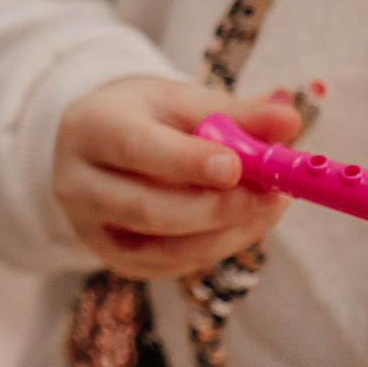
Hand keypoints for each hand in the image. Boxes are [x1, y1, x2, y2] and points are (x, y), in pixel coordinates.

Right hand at [53, 76, 298, 278]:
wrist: (100, 146)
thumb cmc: (147, 117)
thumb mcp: (183, 101)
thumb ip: (236, 113)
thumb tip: (289, 122)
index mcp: (90, 128)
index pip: (134, 148)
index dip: (185, 162)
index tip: (236, 166)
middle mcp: (78, 183)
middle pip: (147, 208)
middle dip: (216, 208)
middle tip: (270, 196)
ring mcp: (91, 228)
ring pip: (162, 247)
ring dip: (226, 232)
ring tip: (268, 207)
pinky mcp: (113, 258)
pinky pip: (171, 265)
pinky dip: (216, 247)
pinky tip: (245, 223)